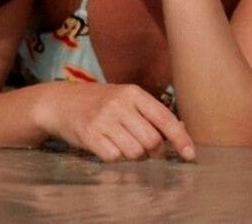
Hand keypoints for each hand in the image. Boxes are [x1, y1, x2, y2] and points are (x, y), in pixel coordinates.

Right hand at [35, 82, 194, 161]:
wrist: (61, 102)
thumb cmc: (100, 102)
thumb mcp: (126, 99)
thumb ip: (152, 113)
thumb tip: (181, 129)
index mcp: (133, 93)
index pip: (165, 118)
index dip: (180, 139)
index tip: (190, 155)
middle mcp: (119, 104)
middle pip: (152, 140)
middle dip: (153, 151)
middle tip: (146, 149)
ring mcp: (103, 119)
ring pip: (134, 152)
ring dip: (134, 156)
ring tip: (124, 146)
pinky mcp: (89, 135)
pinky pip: (114, 158)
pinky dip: (115, 158)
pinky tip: (108, 147)